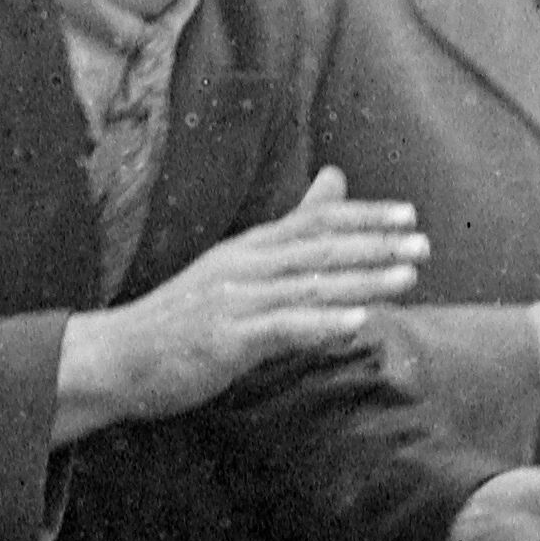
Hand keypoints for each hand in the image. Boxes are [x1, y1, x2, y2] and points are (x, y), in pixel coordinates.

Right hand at [68, 172, 429, 423]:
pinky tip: (356, 323)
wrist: (116, 358)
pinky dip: (320, 322)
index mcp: (247, 249)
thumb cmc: (181, 319)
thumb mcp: (235, 269)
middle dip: (375, 245)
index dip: (362, 217)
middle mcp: (242, 266)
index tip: (408, 216)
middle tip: (423, 243)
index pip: (312, 222)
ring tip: (407, 277)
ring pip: (307, 285)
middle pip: (317, 248)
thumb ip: (288, 232)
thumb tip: (334, 182)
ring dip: (361, 280)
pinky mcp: (224, 339)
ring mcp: (232, 301)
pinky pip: (281, 327)